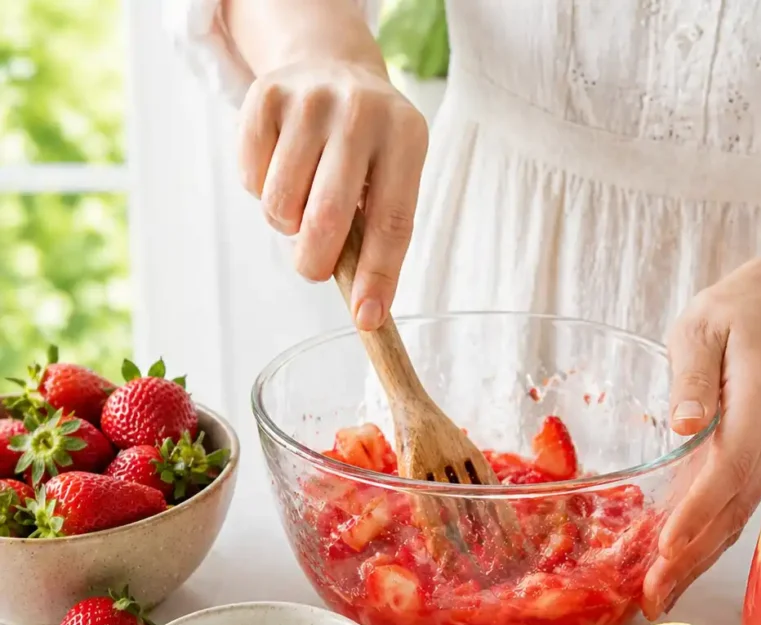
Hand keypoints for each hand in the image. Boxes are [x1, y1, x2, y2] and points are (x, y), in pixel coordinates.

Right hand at [238, 59, 427, 328]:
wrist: (330, 68)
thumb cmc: (367, 148)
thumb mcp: (391, 177)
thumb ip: (379, 234)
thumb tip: (366, 310)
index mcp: (405, 136)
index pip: (392, 222)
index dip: (377, 276)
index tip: (366, 318)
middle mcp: (360, 112)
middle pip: (328, 217)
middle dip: (316, 263)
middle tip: (315, 268)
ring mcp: (310, 99)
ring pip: (282, 203)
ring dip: (287, 225)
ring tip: (303, 205)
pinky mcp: (264, 96)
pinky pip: (252, 178)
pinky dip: (262, 192)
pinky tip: (282, 171)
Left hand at [642, 252, 760, 617]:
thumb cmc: (738, 311)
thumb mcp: (705, 327)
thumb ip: (695, 376)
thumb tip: (685, 423)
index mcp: (757, 406)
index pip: (728, 467)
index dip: (698, 510)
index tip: (667, 545)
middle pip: (730, 509)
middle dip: (690, 558)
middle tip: (651, 598)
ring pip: (731, 518)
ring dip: (696, 563)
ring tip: (657, 600)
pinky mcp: (750, 462)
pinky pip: (729, 509)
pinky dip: (703, 543)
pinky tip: (676, 569)